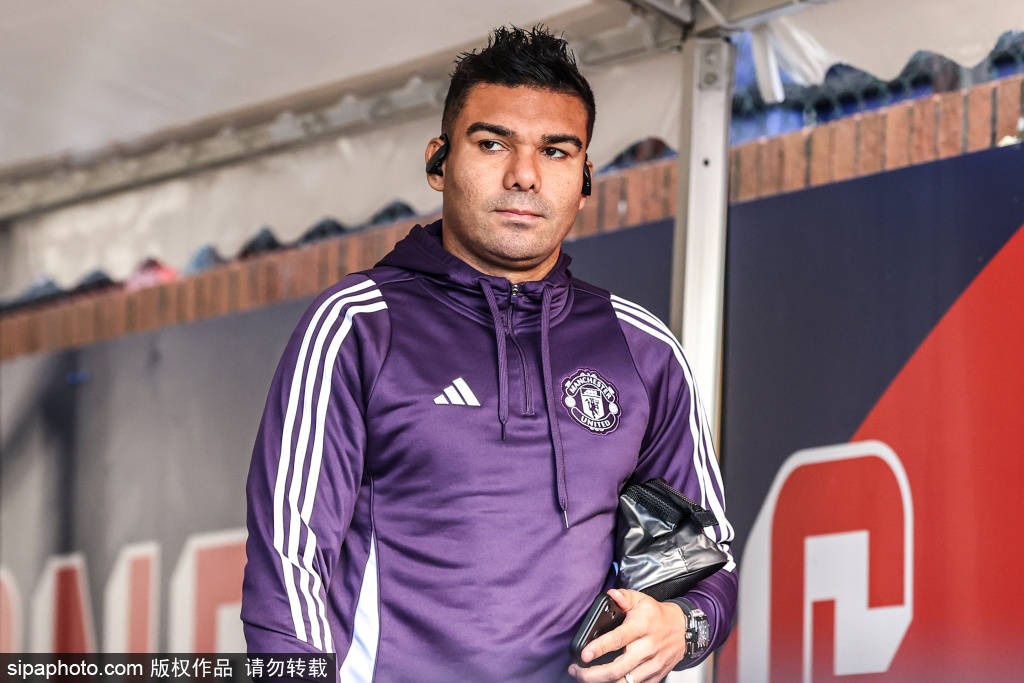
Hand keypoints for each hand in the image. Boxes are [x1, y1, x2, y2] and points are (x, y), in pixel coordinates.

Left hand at [568, 589, 687, 682]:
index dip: (599, 648)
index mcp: (641, 627)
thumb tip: (611, 594)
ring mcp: (652, 665)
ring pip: (624, 682)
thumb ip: (624, 597)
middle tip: (576, 670)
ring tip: (584, 677)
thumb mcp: (641, 600)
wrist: (683, 630)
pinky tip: (604, 681)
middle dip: (592, 674)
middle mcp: (647, 648)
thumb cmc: (657, 616)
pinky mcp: (655, 676)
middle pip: (617, 669)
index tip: (583, 654)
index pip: (618, 639)